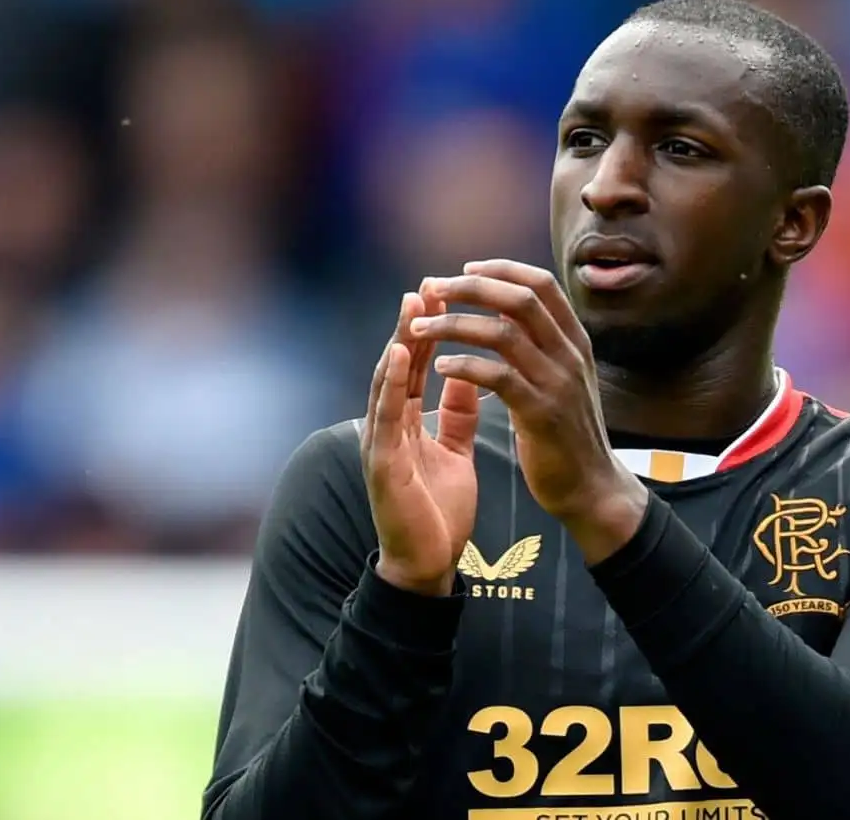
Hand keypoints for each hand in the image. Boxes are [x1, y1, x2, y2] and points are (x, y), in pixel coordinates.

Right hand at [363, 283, 481, 595]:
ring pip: (385, 384)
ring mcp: (380, 444)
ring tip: (411, 307)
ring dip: (397, 342)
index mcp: (405, 423)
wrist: (428, 564)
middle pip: (398, 366)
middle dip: (411, 325)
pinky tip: (399, 358)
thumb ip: (457, 415)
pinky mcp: (381, 466)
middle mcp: (387, 427)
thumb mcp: (454, 451)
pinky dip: (390, 386)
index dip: (429, 330)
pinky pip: (385, 419)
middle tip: (425, 285)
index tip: (444, 293)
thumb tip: (469, 374)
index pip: (416, 367)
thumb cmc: (438, 510)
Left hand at [413, 260, 647, 562]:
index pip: (540, 284)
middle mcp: (570, 354)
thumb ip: (543, 343)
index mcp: (575, 340)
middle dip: (471, 288)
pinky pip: (498, 377)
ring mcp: (558, 382)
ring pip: (503, 334)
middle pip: (519, 299)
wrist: (591, 486)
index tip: (465, 269)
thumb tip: (510, 307)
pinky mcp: (541, 414)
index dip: (501, 269)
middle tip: (433, 288)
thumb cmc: (568, 431)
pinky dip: (465, 366)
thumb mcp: (564, 377)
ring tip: (422, 329)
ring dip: (455, 324)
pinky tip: (441, 367)